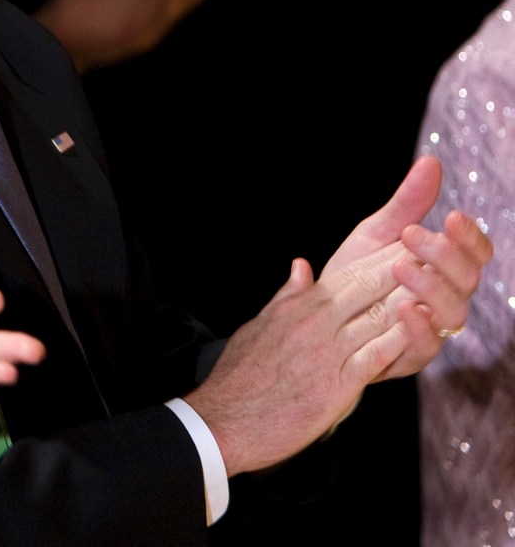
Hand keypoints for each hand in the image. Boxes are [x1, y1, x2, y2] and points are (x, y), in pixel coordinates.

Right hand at [185, 247, 420, 475]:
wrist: (225, 418)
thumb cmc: (240, 375)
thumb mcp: (260, 325)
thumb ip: (287, 297)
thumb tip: (301, 265)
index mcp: (299, 306)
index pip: (350, 274)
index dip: (382, 258)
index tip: (407, 245)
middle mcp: (317, 322)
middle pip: (370, 288)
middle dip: (404, 269)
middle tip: (433, 255)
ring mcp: (330, 352)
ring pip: (380, 316)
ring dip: (411, 299)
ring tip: (437, 285)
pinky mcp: (339, 383)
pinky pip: (378, 355)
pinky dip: (402, 339)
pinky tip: (421, 328)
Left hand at [321, 155, 490, 378]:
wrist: (314, 317)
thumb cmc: (353, 274)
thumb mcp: (376, 234)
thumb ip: (406, 204)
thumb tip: (430, 161)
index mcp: (443, 270)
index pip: (476, 254)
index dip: (471, 237)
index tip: (451, 216)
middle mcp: (444, 300)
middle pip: (468, 280)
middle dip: (444, 255)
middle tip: (411, 234)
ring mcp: (429, 329)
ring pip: (453, 314)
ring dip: (431, 288)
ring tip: (401, 267)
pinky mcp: (407, 356)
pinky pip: (426, 348)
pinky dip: (418, 328)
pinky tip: (402, 308)